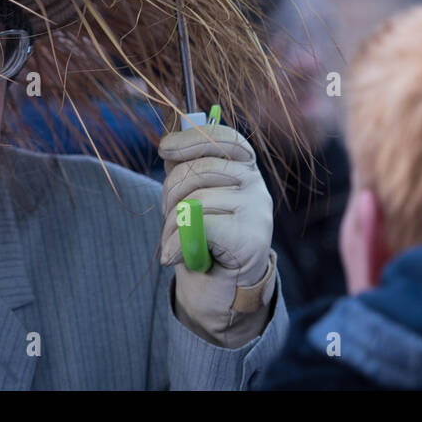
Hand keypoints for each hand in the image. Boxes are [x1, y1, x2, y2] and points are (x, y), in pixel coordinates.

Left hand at [159, 124, 277, 348]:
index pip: (224, 138)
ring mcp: (257, 209)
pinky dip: (176, 244)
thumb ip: (185, 167)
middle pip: (199, 170)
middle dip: (170, 193)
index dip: (191, 138)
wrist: (225, 284)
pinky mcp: (251, 238)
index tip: (164, 148)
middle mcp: (255, 183)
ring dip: (171, 226)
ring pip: (195, 203)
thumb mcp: (194, 195)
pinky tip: (173, 256)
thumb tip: (169, 142)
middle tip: (166, 213)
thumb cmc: (206, 232)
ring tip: (173, 240)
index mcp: (243, 166)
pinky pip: (200, 229)